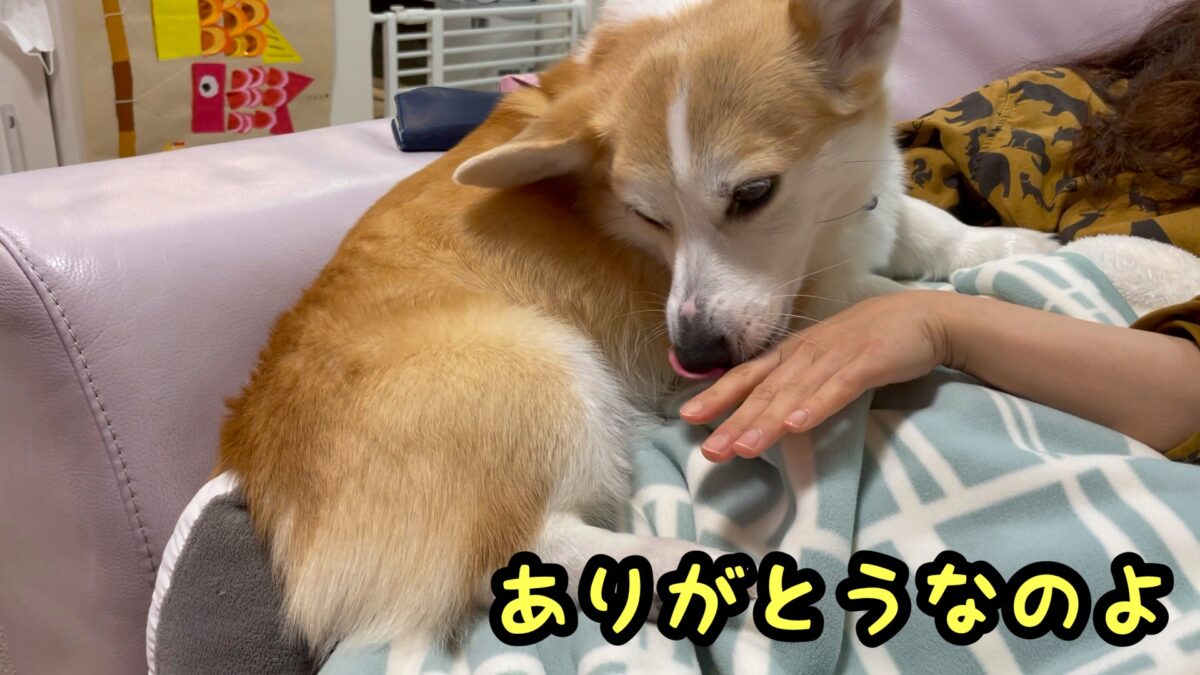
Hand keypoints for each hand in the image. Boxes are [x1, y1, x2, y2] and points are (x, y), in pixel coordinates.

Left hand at [680, 292, 954, 462]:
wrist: (922, 316)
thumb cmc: (869, 341)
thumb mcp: (824, 357)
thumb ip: (795, 379)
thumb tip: (763, 409)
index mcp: (794, 353)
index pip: (748, 376)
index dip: (717, 395)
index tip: (687, 417)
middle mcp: (807, 353)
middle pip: (764, 391)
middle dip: (734, 422)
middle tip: (709, 452)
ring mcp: (836, 357)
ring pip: (793, 394)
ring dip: (767, 421)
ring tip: (743, 448)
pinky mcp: (867, 363)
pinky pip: (837, 389)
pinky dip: (816, 407)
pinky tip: (797, 425)